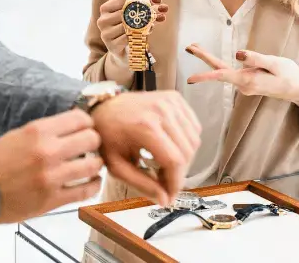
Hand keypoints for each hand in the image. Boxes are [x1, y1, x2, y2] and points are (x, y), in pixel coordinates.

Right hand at [0, 109, 103, 223]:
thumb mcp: (20, 134)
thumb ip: (47, 131)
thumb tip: (75, 127)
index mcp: (38, 131)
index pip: (80, 119)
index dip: (87, 123)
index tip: (86, 128)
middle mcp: (48, 152)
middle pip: (91, 139)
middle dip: (94, 142)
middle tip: (90, 147)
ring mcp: (52, 177)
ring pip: (93, 165)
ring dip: (95, 164)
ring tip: (91, 165)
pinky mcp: (53, 199)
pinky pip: (86, 190)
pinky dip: (93, 185)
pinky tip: (92, 182)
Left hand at [90, 91, 200, 206]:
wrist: (104, 108)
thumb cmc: (107, 135)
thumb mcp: (117, 165)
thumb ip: (141, 184)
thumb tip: (164, 200)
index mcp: (145, 126)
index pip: (174, 161)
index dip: (175, 183)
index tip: (170, 196)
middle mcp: (161, 110)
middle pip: (187, 152)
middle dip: (179, 174)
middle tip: (165, 183)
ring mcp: (170, 102)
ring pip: (194, 140)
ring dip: (184, 159)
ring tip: (166, 166)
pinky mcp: (175, 99)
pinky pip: (194, 127)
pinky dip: (187, 142)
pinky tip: (171, 148)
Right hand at [97, 0, 168, 54]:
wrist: (123, 51)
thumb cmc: (125, 27)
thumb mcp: (127, 11)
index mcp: (105, 9)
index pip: (124, 0)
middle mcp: (102, 20)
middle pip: (127, 12)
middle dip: (148, 9)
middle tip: (163, 8)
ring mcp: (105, 34)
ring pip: (128, 25)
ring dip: (147, 22)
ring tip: (159, 19)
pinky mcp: (112, 46)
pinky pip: (128, 38)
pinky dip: (140, 34)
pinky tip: (149, 31)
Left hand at [185, 45, 298, 101]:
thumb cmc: (289, 75)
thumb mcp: (276, 63)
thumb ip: (256, 59)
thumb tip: (237, 53)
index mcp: (248, 80)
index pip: (223, 76)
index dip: (205, 76)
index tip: (190, 79)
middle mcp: (243, 85)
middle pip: (219, 71)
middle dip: (203, 58)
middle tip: (188, 47)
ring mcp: (245, 85)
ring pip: (224, 71)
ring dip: (209, 60)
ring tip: (194, 46)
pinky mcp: (248, 82)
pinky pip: (231, 72)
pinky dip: (220, 65)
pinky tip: (218, 59)